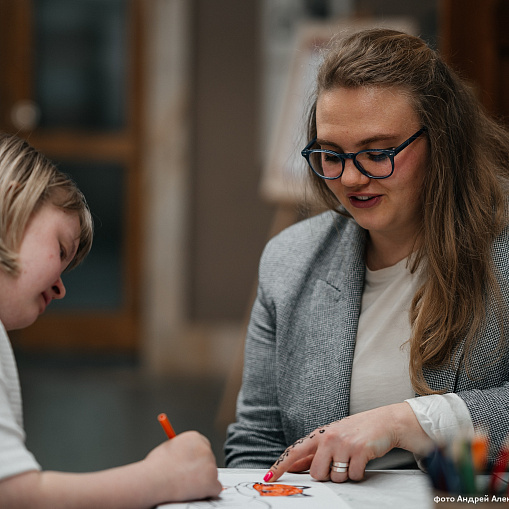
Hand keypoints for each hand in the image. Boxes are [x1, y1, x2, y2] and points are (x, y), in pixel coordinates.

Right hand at [144, 430, 221, 501]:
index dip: (197, 458)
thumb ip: (181, 449)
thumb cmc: (156, 466)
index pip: (203, 446)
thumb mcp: (169, 447)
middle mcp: (205, 448)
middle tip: (188, 477)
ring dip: (202, 481)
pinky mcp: (212, 480)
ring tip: (185, 484)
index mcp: (195, 437)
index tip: (192, 466)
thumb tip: (185, 455)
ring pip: (212, 475)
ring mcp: (210, 464)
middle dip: (201, 469)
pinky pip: (215, 489)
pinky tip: (194, 492)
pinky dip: (207, 493)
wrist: (153, 479)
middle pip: (209, 460)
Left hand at [264, 402, 432, 483]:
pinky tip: (362, 461)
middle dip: (326, 474)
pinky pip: (352, 476)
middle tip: (338, 464)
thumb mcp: (333, 437)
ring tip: (352, 459)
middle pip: (315, 472)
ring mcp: (343, 444)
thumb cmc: (357, 431)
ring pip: (334, 477)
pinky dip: (358, 474)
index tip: (269, 477)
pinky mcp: (359, 450)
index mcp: (320, 434)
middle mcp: (328, 437)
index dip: (282, 465)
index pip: (296, 451)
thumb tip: (295, 467)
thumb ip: (315, 452)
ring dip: (344, 475)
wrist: (384, 422)